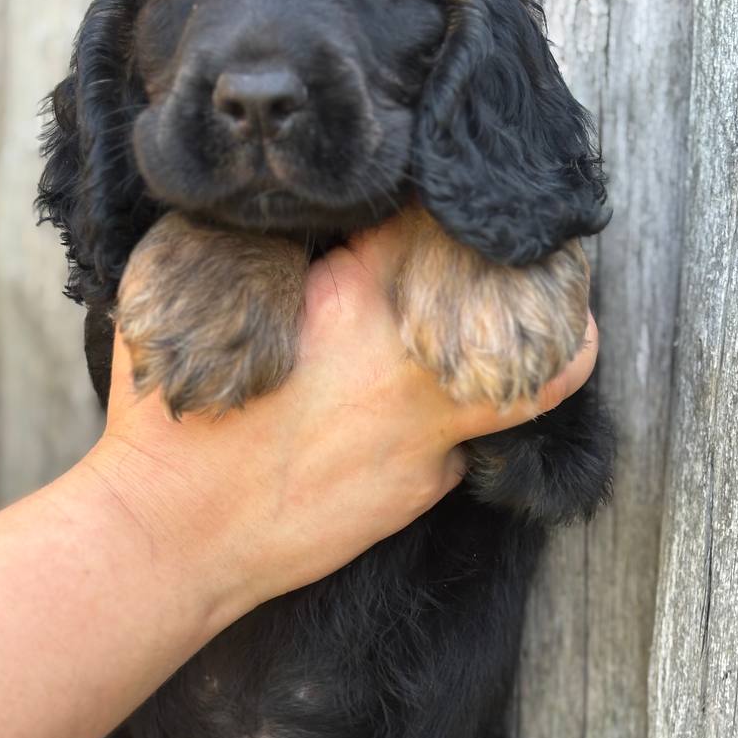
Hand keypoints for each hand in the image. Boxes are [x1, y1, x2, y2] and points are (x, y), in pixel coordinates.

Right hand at [89, 220, 598, 612]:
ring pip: (538, 377)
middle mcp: (409, 359)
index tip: (463, 201)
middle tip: (545, 251)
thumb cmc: (169, 420)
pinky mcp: (426, 485)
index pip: (438, 222)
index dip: (457, 205)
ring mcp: (427, 429)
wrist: (174, 536)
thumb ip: (248, 251)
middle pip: (514, 291)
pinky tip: (426, 419)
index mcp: (353, 297)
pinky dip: (456, 422)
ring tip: (568, 324)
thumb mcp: (191, 301)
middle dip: (538, 267)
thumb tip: (290, 224)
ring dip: (560, 346)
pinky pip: (467, 439)